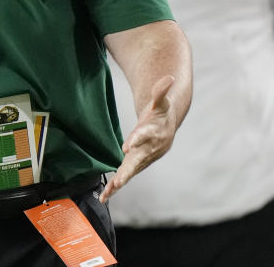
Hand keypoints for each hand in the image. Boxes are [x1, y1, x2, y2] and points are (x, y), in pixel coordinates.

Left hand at [100, 75, 175, 202]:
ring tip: (108, 192)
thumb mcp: (161, 101)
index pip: (144, 136)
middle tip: (119, 180)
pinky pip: (125, 176)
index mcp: (152, 133)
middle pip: (137, 161)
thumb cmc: (161, 114)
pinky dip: (115, 187)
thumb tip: (169, 77)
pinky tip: (104, 196)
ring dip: (120, 182)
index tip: (127, 146)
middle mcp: (147, 149)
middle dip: (128, 170)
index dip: (136, 140)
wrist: (165, 129)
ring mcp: (142, 159)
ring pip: (130, 172)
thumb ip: (161, 91)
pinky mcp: (135, 165)